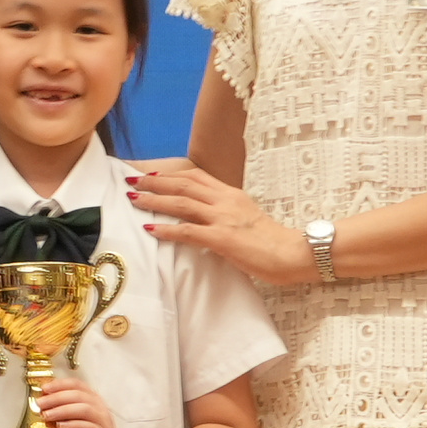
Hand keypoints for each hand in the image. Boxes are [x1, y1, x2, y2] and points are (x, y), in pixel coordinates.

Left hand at [33, 374, 119, 427]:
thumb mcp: (77, 420)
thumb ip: (64, 412)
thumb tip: (43, 405)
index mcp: (93, 399)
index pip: (76, 384)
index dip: (59, 384)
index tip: (44, 388)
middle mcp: (99, 407)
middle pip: (78, 395)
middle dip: (56, 398)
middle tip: (40, 404)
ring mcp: (102, 421)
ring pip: (83, 409)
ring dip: (62, 410)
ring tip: (47, 415)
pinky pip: (88, 427)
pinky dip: (73, 424)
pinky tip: (60, 426)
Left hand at [121, 159, 294, 284]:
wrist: (294, 253)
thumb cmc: (272, 242)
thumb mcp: (247, 218)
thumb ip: (227, 214)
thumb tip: (206, 219)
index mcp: (231, 195)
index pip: (196, 177)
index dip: (170, 175)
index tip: (151, 175)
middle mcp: (225, 201)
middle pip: (183, 184)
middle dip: (154, 181)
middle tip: (132, 180)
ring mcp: (223, 219)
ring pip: (181, 203)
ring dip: (154, 200)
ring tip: (134, 198)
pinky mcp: (223, 239)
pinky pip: (188, 231)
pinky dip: (167, 229)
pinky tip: (151, 229)